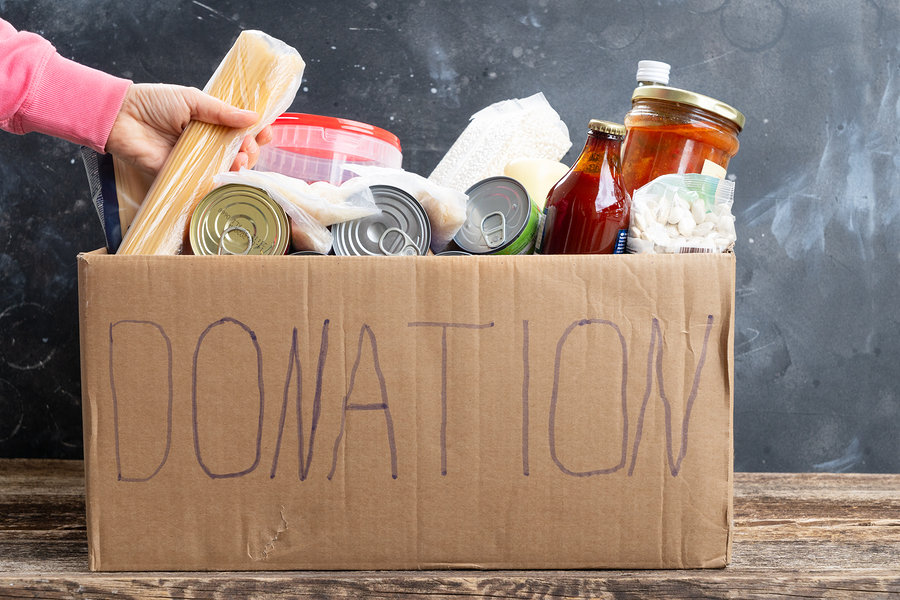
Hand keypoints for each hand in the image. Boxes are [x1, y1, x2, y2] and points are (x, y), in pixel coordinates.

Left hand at [105, 83, 273, 174]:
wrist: (121, 118)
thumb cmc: (153, 103)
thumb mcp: (192, 99)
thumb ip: (222, 111)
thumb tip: (254, 117)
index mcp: (211, 121)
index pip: (242, 129)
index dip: (257, 132)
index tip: (265, 131)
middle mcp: (208, 142)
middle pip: (241, 151)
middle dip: (252, 149)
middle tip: (247, 146)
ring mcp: (198, 160)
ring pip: (229, 168)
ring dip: (242, 165)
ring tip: (239, 160)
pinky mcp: (186, 176)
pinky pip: (209, 183)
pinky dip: (223, 183)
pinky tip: (231, 176)